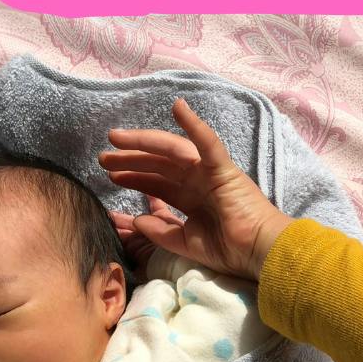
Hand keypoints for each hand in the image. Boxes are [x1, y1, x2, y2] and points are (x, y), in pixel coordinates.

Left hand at [99, 98, 292, 280]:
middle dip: (130, 159)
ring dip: (144, 143)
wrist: (258, 254)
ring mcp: (210, 172)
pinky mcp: (223, 169)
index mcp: (192, 198)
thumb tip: (136, 221)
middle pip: (159, 164)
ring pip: (172, 151)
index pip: (157, 183)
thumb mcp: (185, 243)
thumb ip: (161, 231)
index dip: (134, 177)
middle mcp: (199, 181)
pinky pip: (207, 143)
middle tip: (103, 157)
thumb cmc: (230, 250)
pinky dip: (194, 125)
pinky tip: (178, 107)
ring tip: (116, 139)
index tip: (110, 175)